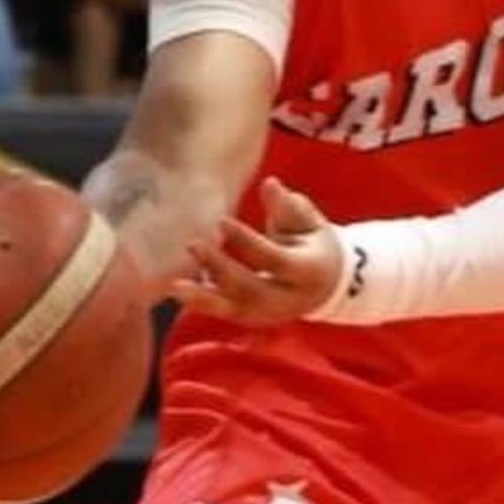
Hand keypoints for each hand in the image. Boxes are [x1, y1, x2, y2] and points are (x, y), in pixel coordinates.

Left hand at [170, 180, 348, 327]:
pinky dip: (202, 303)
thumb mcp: (308, 222)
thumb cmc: (313, 243)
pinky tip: (178, 290)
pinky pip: (226, 313)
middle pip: (253, 289)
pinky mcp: (255, 318)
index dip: (247, 242)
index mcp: (308, 270)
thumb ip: (288, 206)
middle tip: (192, 245)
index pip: (274, 258)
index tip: (221, 221)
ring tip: (175, 286)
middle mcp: (290, 298)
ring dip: (204, 298)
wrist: (328, 284)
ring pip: (236, 309)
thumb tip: (269, 184)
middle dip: (221, 269)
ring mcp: (271, 313)